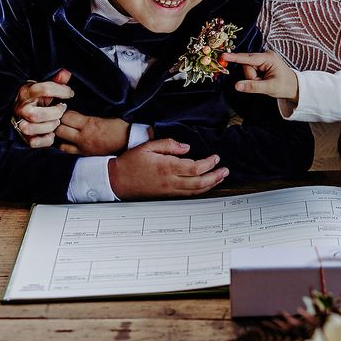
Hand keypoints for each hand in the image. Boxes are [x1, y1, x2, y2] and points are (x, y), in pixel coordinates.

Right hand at [12, 69, 73, 147]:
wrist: (25, 107)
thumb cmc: (40, 96)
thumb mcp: (47, 85)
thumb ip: (57, 80)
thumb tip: (65, 73)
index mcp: (26, 92)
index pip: (42, 89)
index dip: (60, 91)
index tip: (70, 93)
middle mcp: (20, 108)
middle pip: (35, 115)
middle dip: (54, 113)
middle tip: (63, 108)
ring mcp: (20, 123)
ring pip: (31, 128)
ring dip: (50, 126)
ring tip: (57, 121)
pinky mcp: (23, 136)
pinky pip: (33, 142)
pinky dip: (46, 139)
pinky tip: (52, 133)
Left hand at [55, 111, 130, 155]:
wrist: (128, 142)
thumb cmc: (119, 127)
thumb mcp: (103, 117)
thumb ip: (87, 117)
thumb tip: (72, 113)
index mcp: (89, 124)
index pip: (66, 117)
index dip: (63, 112)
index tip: (64, 110)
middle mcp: (83, 137)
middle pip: (60, 129)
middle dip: (58, 124)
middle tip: (60, 120)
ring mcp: (82, 147)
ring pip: (60, 143)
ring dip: (60, 136)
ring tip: (63, 132)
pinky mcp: (84, 154)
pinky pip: (66, 151)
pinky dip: (64, 146)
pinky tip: (66, 141)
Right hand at [107, 139, 228, 199]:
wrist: (115, 180)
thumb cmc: (130, 162)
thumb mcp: (148, 146)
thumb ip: (169, 145)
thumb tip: (186, 148)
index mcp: (167, 167)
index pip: (195, 167)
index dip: (209, 163)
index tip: (216, 157)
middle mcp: (170, 181)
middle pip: (199, 182)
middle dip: (215, 176)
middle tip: (225, 170)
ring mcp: (168, 190)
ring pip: (194, 191)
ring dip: (210, 185)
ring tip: (220, 178)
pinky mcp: (165, 195)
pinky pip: (187, 195)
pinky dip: (199, 191)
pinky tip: (204, 186)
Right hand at [224, 51, 298, 99]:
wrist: (294, 87)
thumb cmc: (285, 86)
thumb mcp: (269, 88)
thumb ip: (252, 86)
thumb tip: (237, 85)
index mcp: (269, 58)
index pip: (248, 58)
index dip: (235, 58)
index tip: (223, 56)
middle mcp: (265, 55)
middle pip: (246, 65)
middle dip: (251, 77)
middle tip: (263, 83)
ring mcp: (262, 59)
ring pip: (247, 69)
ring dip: (253, 78)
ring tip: (264, 82)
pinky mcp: (260, 63)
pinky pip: (250, 71)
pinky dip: (254, 77)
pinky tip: (263, 79)